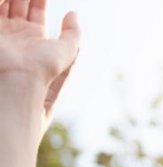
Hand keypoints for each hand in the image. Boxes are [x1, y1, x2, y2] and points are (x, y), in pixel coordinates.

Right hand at [0, 0, 79, 131]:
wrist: (18, 81)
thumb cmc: (44, 69)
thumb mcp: (67, 51)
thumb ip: (73, 33)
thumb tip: (74, 14)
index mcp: (35, 37)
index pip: (37, 11)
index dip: (39, 0)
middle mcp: (17, 33)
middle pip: (19, 5)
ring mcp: (3, 32)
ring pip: (6, 6)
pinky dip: (2, 3)